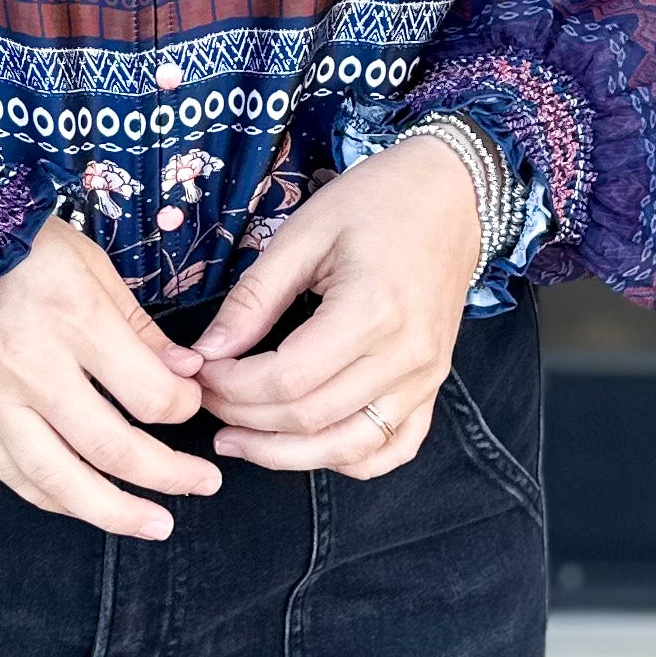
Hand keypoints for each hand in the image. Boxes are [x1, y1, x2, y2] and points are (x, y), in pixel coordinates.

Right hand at [0, 213, 215, 539]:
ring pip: (59, 478)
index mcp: (74, 320)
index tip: (191, 401)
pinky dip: (55, 499)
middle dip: (168, 475)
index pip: (148, 394)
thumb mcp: (92, 266)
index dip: (183, 407)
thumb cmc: (22, 250)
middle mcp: (33, 368)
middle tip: (203, 485)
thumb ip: (140, 327)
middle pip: (111, 447)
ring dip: (114, 511)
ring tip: (154, 525)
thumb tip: (187, 373)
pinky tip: (86, 509)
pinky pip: (14, 475)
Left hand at [192, 139, 484, 475]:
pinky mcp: (433, 386)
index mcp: (372, 311)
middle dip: (245, 419)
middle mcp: (406, 356)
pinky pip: (393, 448)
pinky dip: (349, 460)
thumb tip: (207, 352)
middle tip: (206, 400)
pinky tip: (307, 447)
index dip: (232, 387)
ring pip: (350, 448)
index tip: (201, 371)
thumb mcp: (305, 234)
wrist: (454, 196)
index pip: (287, 380)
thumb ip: (255, 298)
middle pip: (311, 418)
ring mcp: (425, 378)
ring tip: (239, 441)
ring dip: (286, 455)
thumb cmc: (379, 201)